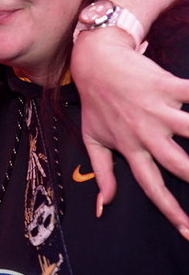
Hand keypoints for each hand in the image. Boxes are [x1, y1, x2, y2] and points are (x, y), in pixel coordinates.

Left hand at [71, 27, 188, 238]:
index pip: (151, 186)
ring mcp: (157, 109)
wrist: (95, 63)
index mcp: (130, 147)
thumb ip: (102, 173)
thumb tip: (103, 206)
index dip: (170, 211)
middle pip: (179, 164)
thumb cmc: (96, 103)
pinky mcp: (167, 85)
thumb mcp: (93, 139)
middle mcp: (145, 132)